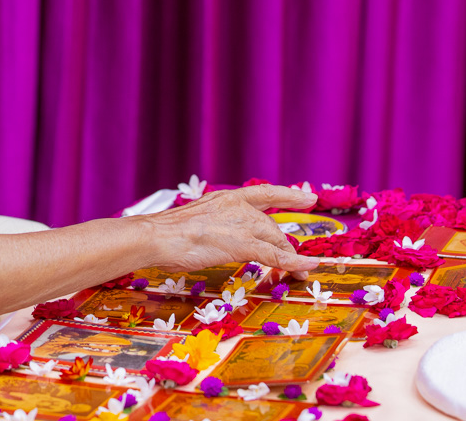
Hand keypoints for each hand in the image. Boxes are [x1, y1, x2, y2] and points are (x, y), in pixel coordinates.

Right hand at [149, 185, 321, 278]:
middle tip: (289, 260)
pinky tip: (305, 269)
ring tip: (296, 271)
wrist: (157, 237)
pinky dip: (294, 263)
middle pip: (271, 227)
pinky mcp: (243, 244)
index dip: (288, 195)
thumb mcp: (195, 222)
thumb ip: (212, 225)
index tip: (308, 196)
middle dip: (282, 245)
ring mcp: (242, 225)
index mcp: (225, 198)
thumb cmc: (166, 234)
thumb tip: (213, 238)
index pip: (264, 193)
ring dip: (289, 257)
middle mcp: (237, 206)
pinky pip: (276, 256)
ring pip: (276, 241)